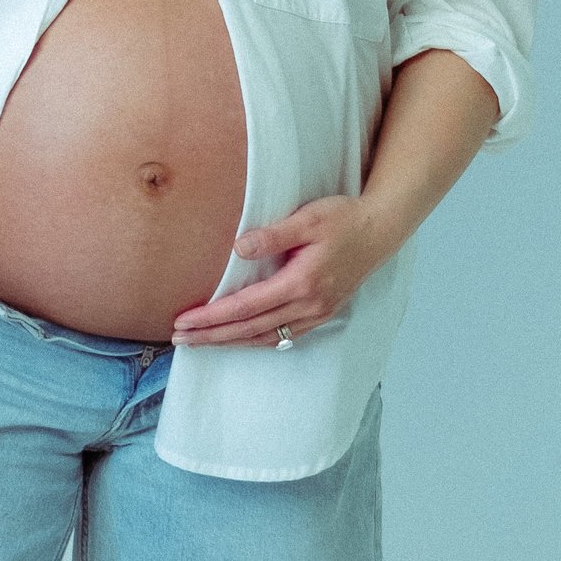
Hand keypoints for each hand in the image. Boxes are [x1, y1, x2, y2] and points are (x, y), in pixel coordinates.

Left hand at [169, 195, 389, 347]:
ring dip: (230, 342)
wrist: (381, 230)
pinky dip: (256, 341)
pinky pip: (283, 337)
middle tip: (179, 339)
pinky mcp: (321, 314)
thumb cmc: (343, 219)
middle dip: (212, 336)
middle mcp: (308, 306)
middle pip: (250, 329)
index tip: (184, 321)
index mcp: (301, 283)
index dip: (212, 317)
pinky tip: (238, 340)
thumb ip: (273, 234)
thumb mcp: (308, 218)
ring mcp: (317, 313)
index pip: (245, 307)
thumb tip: (238, 249)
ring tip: (200, 342)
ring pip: (266, 338)